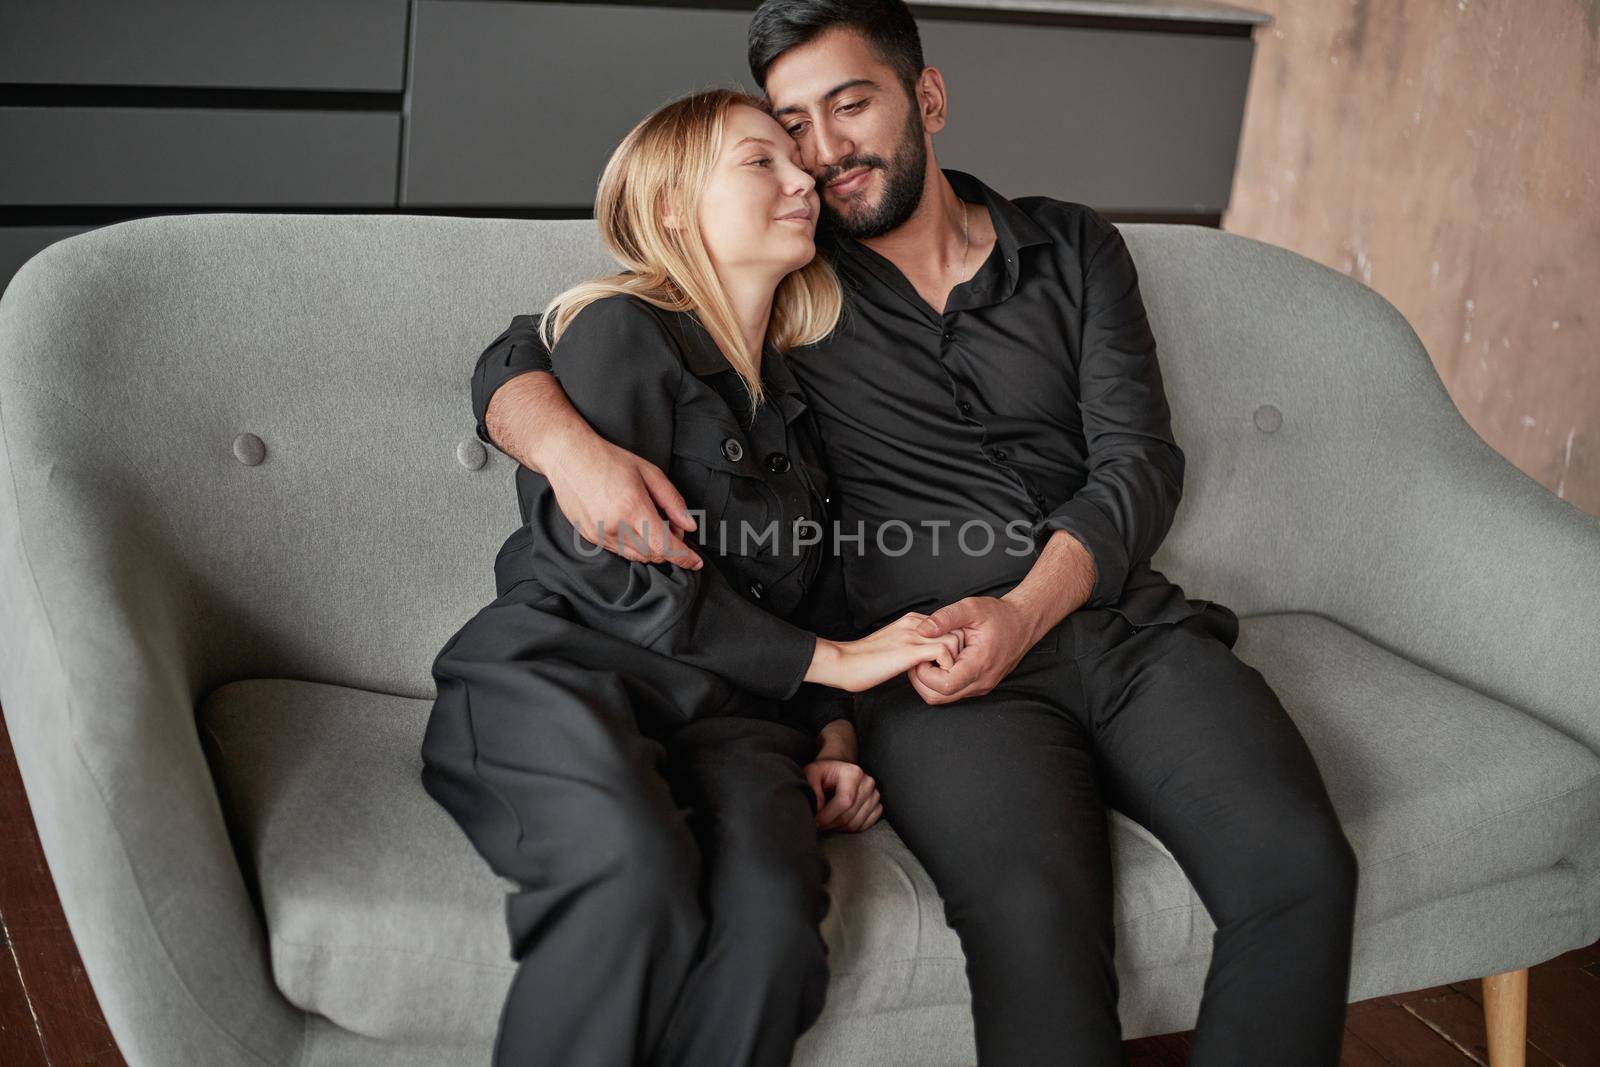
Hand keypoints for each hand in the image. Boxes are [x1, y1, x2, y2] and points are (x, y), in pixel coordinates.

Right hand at [544, 428, 702, 568]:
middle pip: (653, 554)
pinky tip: (634, 526)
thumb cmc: (608, 459)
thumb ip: (673, 501)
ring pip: (637, 557)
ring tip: (652, 523)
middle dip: (669, 547)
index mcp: (633, 508)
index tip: (696, 562)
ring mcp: (600, 534)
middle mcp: (615, 526)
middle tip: (672, 525)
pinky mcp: (590, 537)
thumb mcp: (649, 472)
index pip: (665, 546)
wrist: (568, 457)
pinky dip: (634, 546)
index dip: (684, 557)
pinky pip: (620, 552)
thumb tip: (690, 525)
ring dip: (652, 548)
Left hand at [803, 758, 881, 831]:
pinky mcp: (877, 806)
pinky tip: (839, 821)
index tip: (816, 821)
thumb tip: (818, 809)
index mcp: (853, 773)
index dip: (828, 816)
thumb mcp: (811, 774)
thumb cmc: (823, 774)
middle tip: (818, 823)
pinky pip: (865, 826)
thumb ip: (812, 790)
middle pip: (850, 815)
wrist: (835, 773)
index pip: (845, 802)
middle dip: (831, 823)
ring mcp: (874, 795)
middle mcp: (867, 783)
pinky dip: (850, 828)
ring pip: (856, 823)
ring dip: (839, 827)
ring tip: (828, 820)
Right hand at [805, 612, 963, 692]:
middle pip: (956, 629)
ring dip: (954, 660)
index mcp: (910, 621)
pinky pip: (945, 651)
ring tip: (943, 674)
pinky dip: (947, 666)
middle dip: (959, 651)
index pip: (947, 625)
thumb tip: (922, 658)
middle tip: (950, 670)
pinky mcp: (910, 650)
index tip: (947, 662)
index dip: (952, 644)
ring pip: (955, 638)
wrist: (843, 662)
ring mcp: (913, 635)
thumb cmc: (862, 661)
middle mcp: (915, 623)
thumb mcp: (892, 646)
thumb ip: (908, 645)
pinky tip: (935, 677)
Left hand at [909, 596, 1040, 704]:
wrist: (1023, 623)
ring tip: (927, 658)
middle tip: (917, 658)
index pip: (943, 685)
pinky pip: (953, 692)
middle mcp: (981, 682)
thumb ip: (946, 617)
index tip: (921, 654)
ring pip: (944, 698)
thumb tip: (922, 629)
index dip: (924, 673)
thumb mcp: (971, 607)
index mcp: (979, 664)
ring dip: (929, 682)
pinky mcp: (979, 685)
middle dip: (921, 681)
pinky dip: (939, 681)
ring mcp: (980, 686)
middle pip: (939, 697)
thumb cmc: (999, 615)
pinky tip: (938, 661)